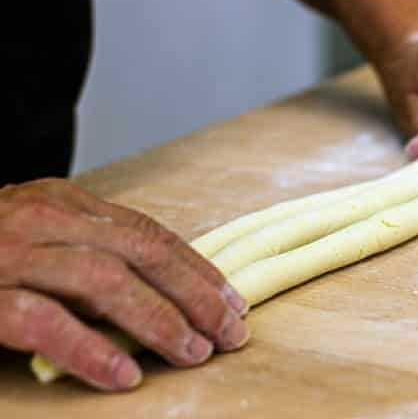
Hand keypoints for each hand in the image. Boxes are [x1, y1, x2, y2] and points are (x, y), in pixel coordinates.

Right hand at [0, 179, 249, 390]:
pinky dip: (88, 349)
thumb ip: (91, 250)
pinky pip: (42, 322)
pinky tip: (123, 375)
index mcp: (66, 204)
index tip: (233, 300)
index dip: (198, 270)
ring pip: (104, 282)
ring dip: (158, 320)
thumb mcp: (39, 234)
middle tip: (231, 332)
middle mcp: (44, 220)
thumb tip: (163, 290)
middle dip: (195, 295)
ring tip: (193, 353)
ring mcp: (11, 255)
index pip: (151, 234)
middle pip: (141, 254)